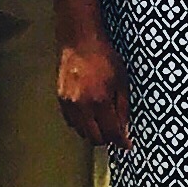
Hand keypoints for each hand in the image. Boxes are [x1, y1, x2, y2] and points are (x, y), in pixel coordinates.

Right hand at [54, 31, 129, 150]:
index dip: (121, 142)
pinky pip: (71, 122)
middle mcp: (82, 105)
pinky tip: (89, 115)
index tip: (127, 145)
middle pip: (95, 138)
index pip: (111, 132)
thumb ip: (123, 108)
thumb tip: (124, 129)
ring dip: (94, 132)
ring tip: (103, 123)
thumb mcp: (122, 81)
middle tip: (116, 133)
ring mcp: (69, 103)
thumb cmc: (104, 57)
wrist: (80, 42)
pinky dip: (81, 124)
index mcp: (100, 100)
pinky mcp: (61, 99)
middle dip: (107, 138)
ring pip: (82, 132)